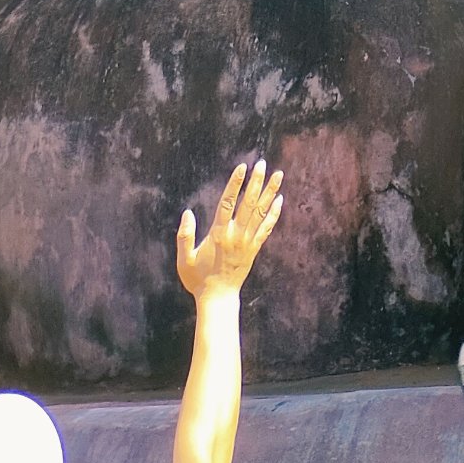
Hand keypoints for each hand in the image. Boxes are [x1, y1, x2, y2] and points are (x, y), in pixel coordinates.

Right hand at [175, 159, 283, 302]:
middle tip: (262, 163)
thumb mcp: (184, 259)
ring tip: (278, 174)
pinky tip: (279, 200)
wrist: (218, 299)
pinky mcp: (254, 249)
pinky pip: (266, 228)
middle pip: (248, 203)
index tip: (242, 167)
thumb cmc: (198, 279)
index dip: (235, 184)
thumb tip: (187, 212)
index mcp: (218, 234)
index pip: (228, 202)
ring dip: (269, 192)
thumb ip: (184, 236)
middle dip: (256, 182)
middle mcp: (235, 235)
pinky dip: (273, 214)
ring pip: (261, 212)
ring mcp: (247, 242)